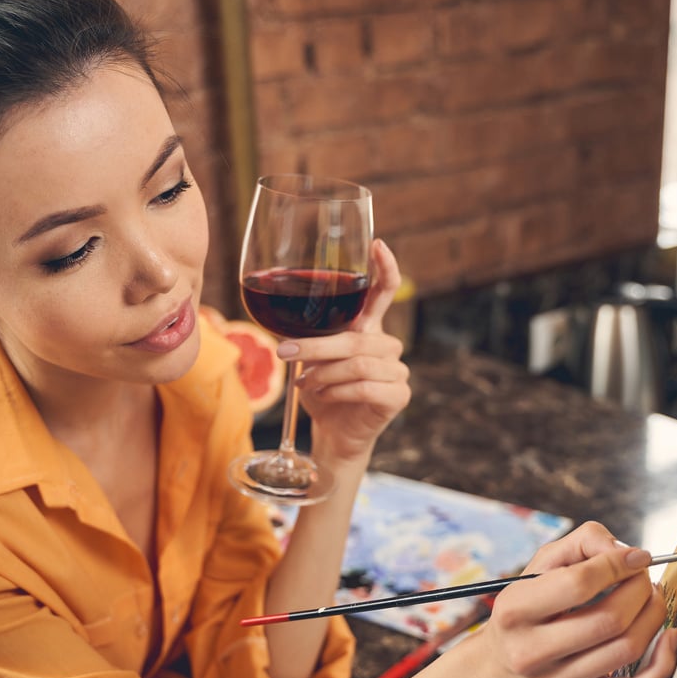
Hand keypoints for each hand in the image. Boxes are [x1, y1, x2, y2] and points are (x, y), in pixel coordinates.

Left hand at [278, 239, 410, 463]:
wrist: (334, 433)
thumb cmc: (323, 392)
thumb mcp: (311, 361)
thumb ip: (307, 339)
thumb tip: (278, 324)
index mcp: (369, 330)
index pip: (385, 292)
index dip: (385, 268)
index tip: (377, 244)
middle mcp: (388, 346)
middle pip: (356, 338)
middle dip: (317, 347)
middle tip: (286, 354)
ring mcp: (398, 372)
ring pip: (358, 363)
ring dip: (324, 373)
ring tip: (305, 383)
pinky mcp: (398, 396)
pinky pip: (366, 387)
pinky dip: (338, 391)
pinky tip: (323, 395)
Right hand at [474, 522, 676, 677]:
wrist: (499, 667)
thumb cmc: (525, 607)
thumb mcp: (538, 566)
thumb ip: (582, 543)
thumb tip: (628, 553)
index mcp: (516, 610)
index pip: (578, 584)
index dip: (617, 564)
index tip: (636, 556)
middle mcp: (532, 650)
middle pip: (609, 619)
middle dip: (639, 590)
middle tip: (643, 577)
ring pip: (626, 649)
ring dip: (653, 616)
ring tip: (651, 597)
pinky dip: (661, 665)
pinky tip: (669, 638)